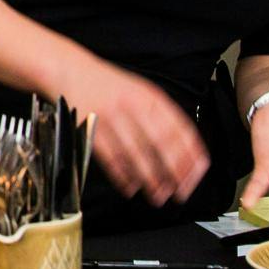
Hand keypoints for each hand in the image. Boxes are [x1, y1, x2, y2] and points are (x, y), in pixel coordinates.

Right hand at [65, 63, 208, 204]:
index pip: (180, 128)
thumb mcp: (142, 93)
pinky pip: (109, 156)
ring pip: (136, 154)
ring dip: (150, 179)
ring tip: (159, 196)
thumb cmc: (110, 88)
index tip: (197, 174)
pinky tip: (131, 188)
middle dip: (174, 172)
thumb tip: (185, 153)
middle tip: (181, 192)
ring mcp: (111, 116)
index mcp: (151, 97)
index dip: (191, 154)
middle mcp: (133, 105)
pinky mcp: (90, 127)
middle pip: (161, 143)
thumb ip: (162, 117)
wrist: (71, 71)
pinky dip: (122, 175)